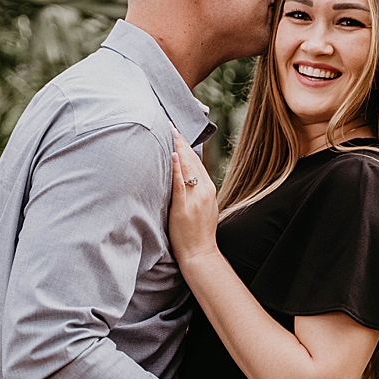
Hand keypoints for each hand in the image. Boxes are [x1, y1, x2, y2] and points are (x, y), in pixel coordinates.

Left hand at [168, 126, 219, 264]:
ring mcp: (195, 198)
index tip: (179, 133)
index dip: (187, 147)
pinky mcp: (184, 207)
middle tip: (171, 125)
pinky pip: (180, 184)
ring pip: (187, 168)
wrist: (200, 253)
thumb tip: (185, 179)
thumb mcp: (201, 208)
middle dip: (181, 142)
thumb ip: (195, 192)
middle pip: (193, 160)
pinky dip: (176, 168)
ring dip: (178, 149)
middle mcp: (204, 190)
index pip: (197, 162)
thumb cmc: (197, 233)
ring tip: (170, 133)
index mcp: (208, 190)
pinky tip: (172, 155)